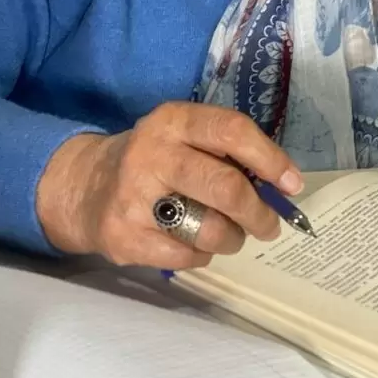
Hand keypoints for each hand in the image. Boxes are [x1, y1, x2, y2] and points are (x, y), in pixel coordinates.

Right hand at [36, 102, 302, 269]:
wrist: (84, 187)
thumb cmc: (154, 160)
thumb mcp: (182, 136)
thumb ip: (224, 150)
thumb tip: (280, 183)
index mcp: (173, 121)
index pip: (232, 131)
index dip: (270, 159)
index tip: (293, 184)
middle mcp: (152, 154)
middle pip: (225, 187)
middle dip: (258, 213)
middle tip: (270, 225)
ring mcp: (135, 198)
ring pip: (210, 230)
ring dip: (232, 238)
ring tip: (230, 234)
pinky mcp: (126, 238)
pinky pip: (187, 257)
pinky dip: (202, 255)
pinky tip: (191, 241)